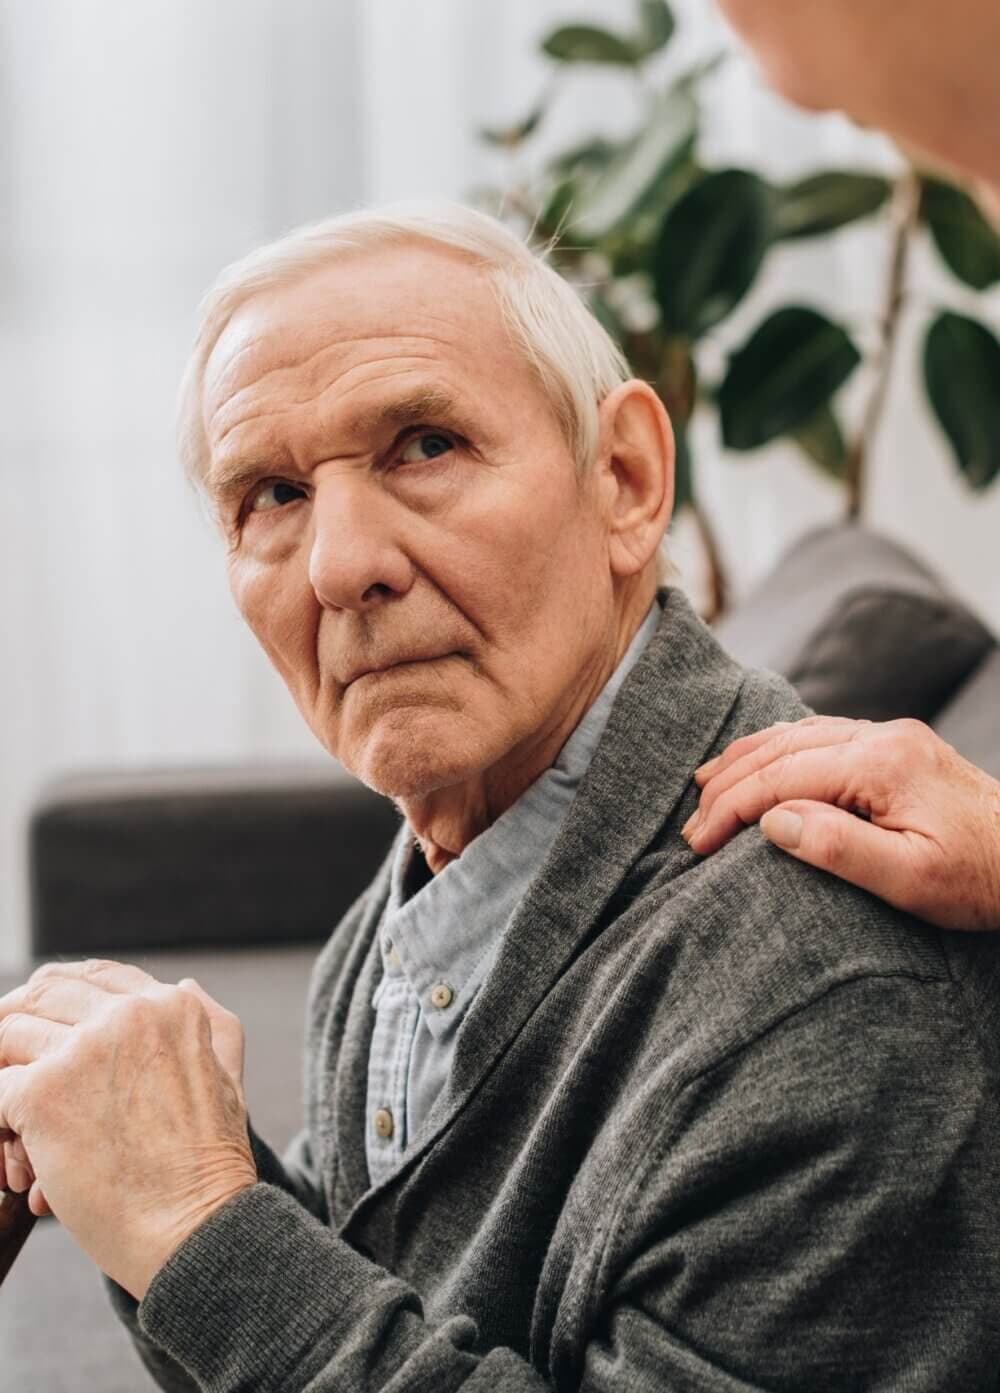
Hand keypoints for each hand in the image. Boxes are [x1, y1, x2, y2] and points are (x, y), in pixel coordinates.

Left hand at [0, 960, 256, 1297]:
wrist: (197, 1226)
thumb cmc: (210, 1163)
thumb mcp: (227, 1071)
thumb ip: (207, 1019)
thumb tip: (183, 983)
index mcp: (169, 1005)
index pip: (92, 975)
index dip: (57, 997)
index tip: (40, 1026)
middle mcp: (126, 1014)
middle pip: (42, 995)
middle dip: (17, 1030)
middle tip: (12, 1071)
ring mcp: (82, 1050)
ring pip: (9, 1038)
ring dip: (7, 1081)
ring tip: (21, 1136)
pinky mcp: (43, 1093)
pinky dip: (0, 1127)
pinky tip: (23, 1166)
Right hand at [683, 716, 999, 930]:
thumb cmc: (982, 878)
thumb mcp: (912, 879)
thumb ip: (838, 847)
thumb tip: (773, 820)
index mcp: (881, 763)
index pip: (782, 777)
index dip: (732, 808)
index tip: (698, 843)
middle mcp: (882, 737)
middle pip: (782, 748)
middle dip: (728, 784)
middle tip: (692, 825)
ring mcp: (890, 737)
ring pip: (797, 734)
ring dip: (747, 760)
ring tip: (706, 785)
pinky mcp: (897, 747)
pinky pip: (820, 736)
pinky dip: (778, 749)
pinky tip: (762, 763)